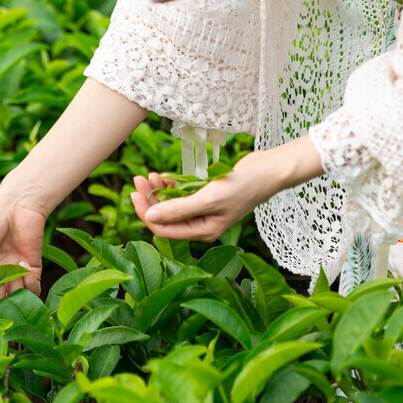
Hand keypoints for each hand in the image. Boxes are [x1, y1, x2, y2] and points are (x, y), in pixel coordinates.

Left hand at [130, 156, 272, 240]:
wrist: (269, 170)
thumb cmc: (244, 186)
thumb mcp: (209, 199)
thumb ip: (179, 209)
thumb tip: (151, 216)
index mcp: (202, 231)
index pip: (164, 229)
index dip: (146, 213)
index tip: (134, 193)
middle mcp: (201, 224)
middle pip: (165, 216)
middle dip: (149, 200)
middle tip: (138, 179)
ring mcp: (204, 209)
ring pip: (172, 204)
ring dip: (158, 191)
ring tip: (149, 175)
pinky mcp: (207, 195)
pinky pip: (182, 194)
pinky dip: (171, 186)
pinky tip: (163, 176)